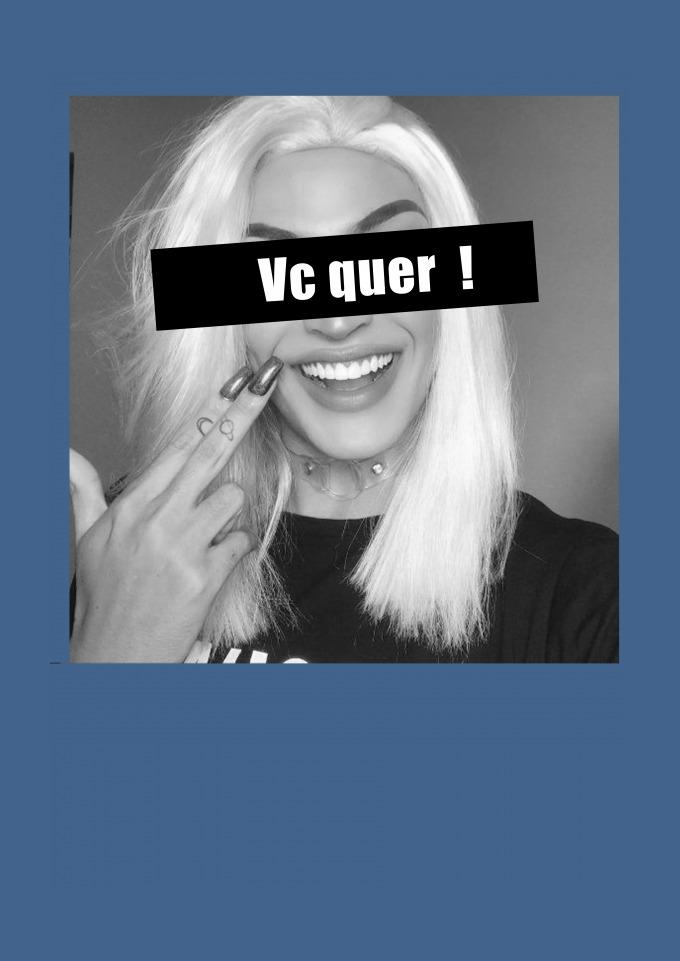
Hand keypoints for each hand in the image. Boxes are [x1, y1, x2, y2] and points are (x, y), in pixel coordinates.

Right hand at [69, 357, 281, 662]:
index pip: (176, 449)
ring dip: (227, 514)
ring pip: (232, 499)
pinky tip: (210, 566)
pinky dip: (233, 551)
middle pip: (209, 454)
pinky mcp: (204, 576)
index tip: (233, 391)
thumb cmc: (106, 597)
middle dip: (240, 418)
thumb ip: (83, 491)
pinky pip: (240, 542)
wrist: (115, 655)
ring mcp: (180, 546)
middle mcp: (155, 519)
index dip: (208, 415)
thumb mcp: (87, 539)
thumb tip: (65, 453)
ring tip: (203, 537)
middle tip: (262, 391)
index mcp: (130, 506)